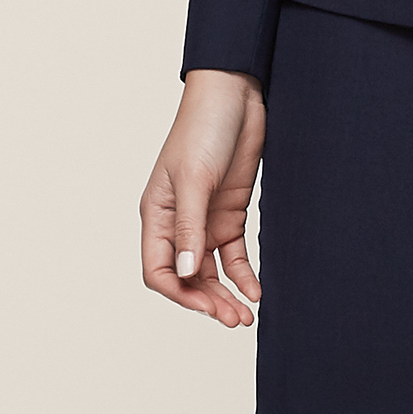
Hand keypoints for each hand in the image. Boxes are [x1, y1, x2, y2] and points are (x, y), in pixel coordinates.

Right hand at [140, 68, 265, 324]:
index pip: (158, 269)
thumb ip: (190, 227)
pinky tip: (256, 290)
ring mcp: (206, 218)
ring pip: (212, 270)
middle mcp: (179, 222)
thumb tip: (187, 273)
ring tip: (246, 315)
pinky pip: (234, 253)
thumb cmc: (204, 127)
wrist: (237, 94)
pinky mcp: (231, 211)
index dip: (180, 294)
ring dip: (226, 294)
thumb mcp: (195, 178)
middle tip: (235, 319)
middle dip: (208, 301)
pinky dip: (243, 274)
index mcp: (157, 214)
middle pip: (187, 276)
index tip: (207, 306)